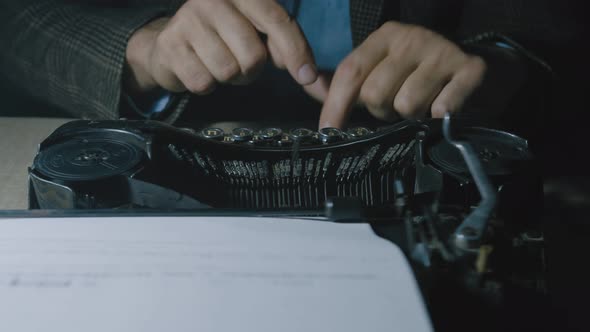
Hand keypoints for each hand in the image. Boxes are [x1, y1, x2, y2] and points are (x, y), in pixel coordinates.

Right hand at [124, 0, 316, 94]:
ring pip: (229, 72)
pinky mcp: (171, 44)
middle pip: (253, 56)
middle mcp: (214, 0)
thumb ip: (284, 47)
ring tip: (219, 64)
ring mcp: (189, 20)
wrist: (171, 42)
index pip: (278, 21)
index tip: (308, 76)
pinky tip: (200, 69)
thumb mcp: (257, 34)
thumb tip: (311, 77)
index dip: (296, 52)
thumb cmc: (223, 37)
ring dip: (229, 79)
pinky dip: (207, 85)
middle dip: (252, 71)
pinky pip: (204, 82)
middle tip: (240, 63)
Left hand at [318, 21, 486, 127]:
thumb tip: (309, 85)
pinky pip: (441, 108)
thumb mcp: (379, 66)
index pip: (350, 72)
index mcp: (385, 37)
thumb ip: (345, 80)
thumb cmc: (416, 71)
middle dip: (381, 111)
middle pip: (375, 94)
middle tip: (395, 106)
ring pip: (406, 106)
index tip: (327, 130)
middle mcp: (412, 39)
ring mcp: (442, 52)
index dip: (335, 105)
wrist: (473, 64)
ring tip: (419, 105)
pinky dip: (438, 116)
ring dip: (410, 117)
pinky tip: (441, 107)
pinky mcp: (470, 70)